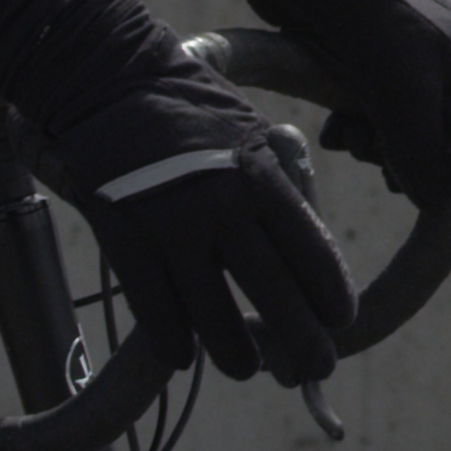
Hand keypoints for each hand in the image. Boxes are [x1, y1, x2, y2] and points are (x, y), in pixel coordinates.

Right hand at [51, 67, 355, 385]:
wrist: (109, 81)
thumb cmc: (191, 110)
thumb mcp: (251, 135)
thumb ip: (278, 188)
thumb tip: (305, 251)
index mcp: (263, 177)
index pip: (313, 254)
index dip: (331, 297)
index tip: (341, 321)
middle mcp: (224, 207)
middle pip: (275, 297)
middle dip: (304, 344)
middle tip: (317, 369)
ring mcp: (171, 227)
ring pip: (214, 319)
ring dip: (237, 355)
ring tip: (247, 368)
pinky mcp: (124, 239)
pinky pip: (156, 313)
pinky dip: (173, 343)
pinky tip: (184, 356)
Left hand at [289, 0, 450, 205]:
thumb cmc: (374, 24)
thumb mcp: (405, 97)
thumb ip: (426, 156)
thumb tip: (440, 207)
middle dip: (421, 162)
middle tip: (389, 165)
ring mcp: (420, 75)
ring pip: (415, 140)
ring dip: (381, 149)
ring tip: (356, 135)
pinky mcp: (382, 77)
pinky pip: (382, 124)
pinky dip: (361, 131)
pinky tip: (339, 126)